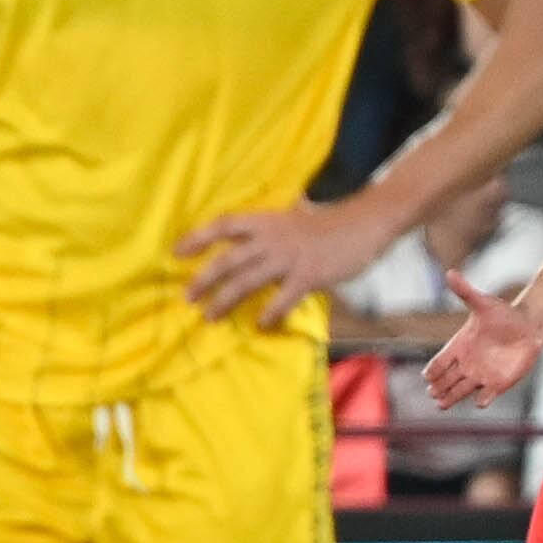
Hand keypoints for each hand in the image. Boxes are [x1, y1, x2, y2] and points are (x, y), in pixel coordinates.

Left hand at [181, 190, 400, 328]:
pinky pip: (283, 298)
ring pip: (248, 281)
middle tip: (188, 297)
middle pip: (228, 259)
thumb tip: (252, 244)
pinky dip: (270, 313)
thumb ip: (272, 230)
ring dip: (226, 301)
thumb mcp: (295, 218)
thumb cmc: (331, 223)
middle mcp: (272, 238)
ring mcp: (290, 257)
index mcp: (267, 221)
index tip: (177, 252)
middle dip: (204, 280)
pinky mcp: (308, 275)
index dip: (198, 238)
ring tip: (211, 316)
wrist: (365, 223)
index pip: (224, 225)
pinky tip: (261, 324)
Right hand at [423, 270, 542, 405]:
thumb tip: (450, 272)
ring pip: (460, 391)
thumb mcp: (483, 303)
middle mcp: (467, 364)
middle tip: (432, 392)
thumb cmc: (503, 314)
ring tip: (441, 404)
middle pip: (446, 380)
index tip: (427, 375)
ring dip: (451, 398)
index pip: (439, 362)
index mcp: (459, 346)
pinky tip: (480, 400)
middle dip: (438, 387)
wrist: (528, 326)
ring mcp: (481, 375)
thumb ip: (465, 292)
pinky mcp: (498, 383)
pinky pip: (485, 396)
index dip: (433, 370)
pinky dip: (482, 400)